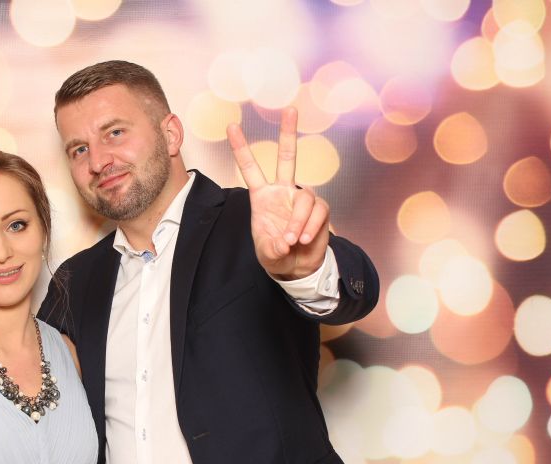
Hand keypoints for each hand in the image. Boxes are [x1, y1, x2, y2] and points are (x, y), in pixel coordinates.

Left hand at [226, 107, 330, 280]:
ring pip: (304, 198)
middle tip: (289, 109)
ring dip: (297, 221)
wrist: (297, 267)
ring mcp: (301, 199)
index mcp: (262, 196)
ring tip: (291, 240)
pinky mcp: (320, 209)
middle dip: (288, 133)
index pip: (250, 168)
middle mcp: (283, 191)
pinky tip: (302, 240)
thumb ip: (272, 248)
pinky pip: (317, 212)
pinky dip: (310, 227)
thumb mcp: (267, 253)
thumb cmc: (276, 255)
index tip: (231, 126)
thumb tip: (286, 242)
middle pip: (287, 157)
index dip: (241, 148)